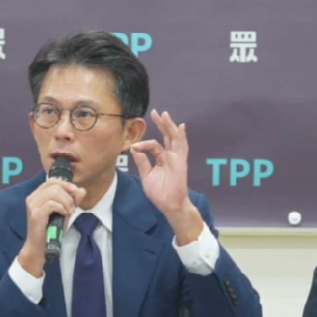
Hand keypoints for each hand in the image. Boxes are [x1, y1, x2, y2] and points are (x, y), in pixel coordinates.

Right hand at [17, 177, 84, 276]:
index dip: (65, 184)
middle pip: (53, 185)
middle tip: (72, 207)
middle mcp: (32, 198)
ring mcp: (32, 205)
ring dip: (66, 201)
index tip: (75, 191)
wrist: (40, 247)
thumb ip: (73, 200)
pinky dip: (62, 207)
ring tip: (69, 211)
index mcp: (37, 195)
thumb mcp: (65, 212)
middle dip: (67, 194)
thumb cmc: (51, 230)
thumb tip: (82, 189)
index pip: (51, 180)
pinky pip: (51, 204)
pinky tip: (65, 214)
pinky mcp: (35, 214)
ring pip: (53, 192)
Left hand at [130, 110, 203, 242]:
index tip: (134, 147)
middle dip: (161, 124)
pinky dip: (182, 137)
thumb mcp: (146, 175)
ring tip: (164, 115)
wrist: (169, 204)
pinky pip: (182, 147)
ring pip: (174, 138)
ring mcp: (176, 158)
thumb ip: (142, 161)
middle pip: (166, 136)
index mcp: (162, 158)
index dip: (143, 144)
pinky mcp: (180, 162)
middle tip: (155, 112)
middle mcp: (170, 156)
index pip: (153, 145)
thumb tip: (134, 148)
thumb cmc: (159, 193)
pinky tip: (181, 127)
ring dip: (169, 126)